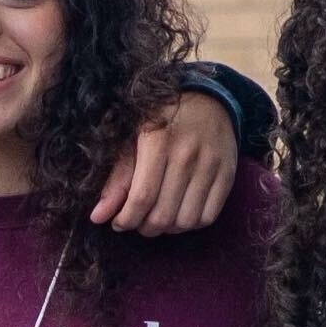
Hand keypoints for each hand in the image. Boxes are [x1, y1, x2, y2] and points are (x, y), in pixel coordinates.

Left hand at [88, 87, 240, 234]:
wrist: (206, 98)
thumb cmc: (160, 120)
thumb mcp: (131, 140)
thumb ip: (116, 179)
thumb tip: (97, 217)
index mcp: (158, 142)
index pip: (142, 198)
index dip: (127, 220)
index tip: (119, 223)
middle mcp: (187, 154)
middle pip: (163, 215)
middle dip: (145, 227)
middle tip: (138, 221)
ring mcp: (211, 165)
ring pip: (186, 220)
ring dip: (168, 229)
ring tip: (159, 217)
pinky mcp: (228, 173)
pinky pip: (209, 216)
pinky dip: (191, 223)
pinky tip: (180, 213)